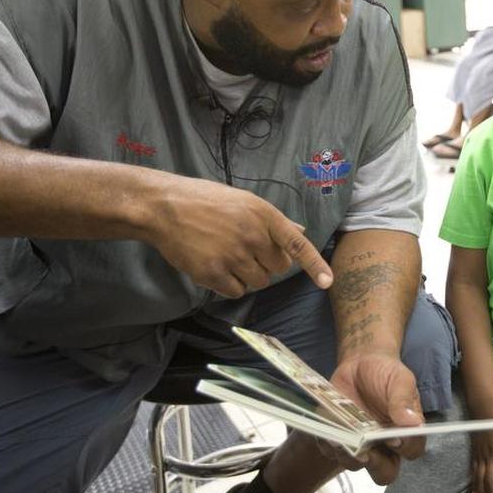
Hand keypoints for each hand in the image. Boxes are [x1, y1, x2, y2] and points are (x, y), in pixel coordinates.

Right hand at [146, 176, 332, 297]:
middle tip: (246, 251)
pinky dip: (229, 286)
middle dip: (267, 265)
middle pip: (278, 269)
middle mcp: (253, 236)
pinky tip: (216, 267)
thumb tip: (300, 230)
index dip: (315, 265)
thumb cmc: (205, 201)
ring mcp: (233, 255)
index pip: (297, 244)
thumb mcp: (244, 201)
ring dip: (248, 276)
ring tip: (228, 256)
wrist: (164, 206)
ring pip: (259, 283)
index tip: (328, 282)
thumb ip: (273, 220)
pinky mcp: (213, 273)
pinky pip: (236, 292)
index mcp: (264, 215)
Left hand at [326, 352, 425, 484]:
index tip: (396, 439)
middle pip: (385, 472)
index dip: (406, 449)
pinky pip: (330, 450)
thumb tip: (413, 423)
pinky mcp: (338, 437)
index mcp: (404, 432)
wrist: (360, 362)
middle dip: (376, 466)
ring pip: (354, 465)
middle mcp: (383, 445)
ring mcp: (359, 444)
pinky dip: (328, 445)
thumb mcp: (400, 379)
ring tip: (341, 442)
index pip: (412, 450)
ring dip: (348, 457)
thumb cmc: (386, 373)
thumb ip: (404, 399)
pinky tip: (327, 434)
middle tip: (367, 453)